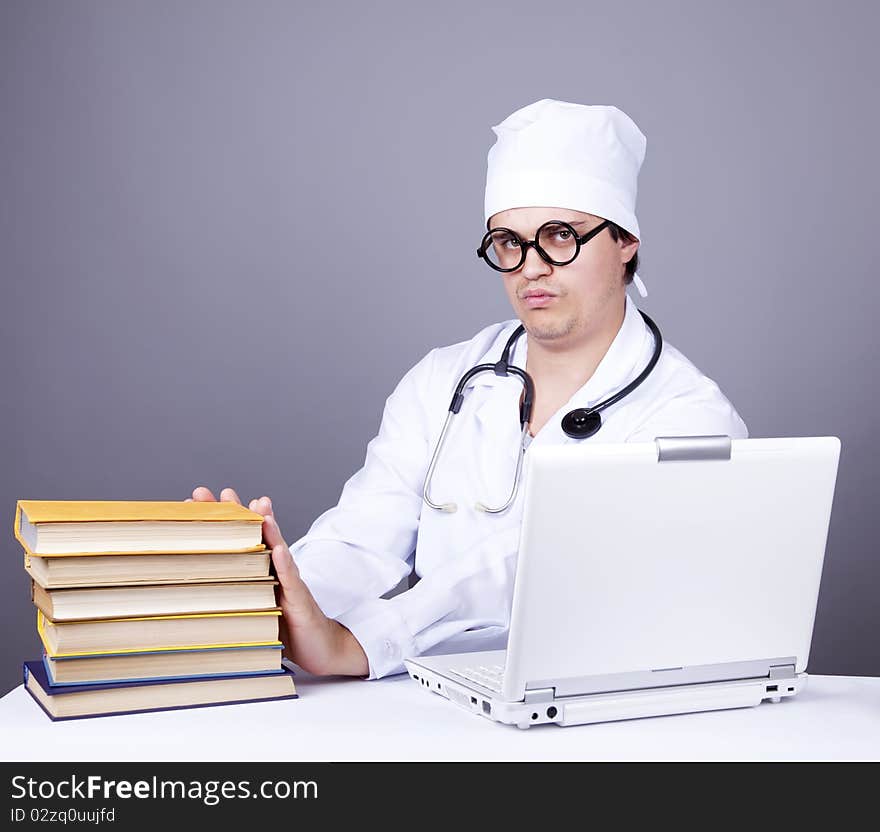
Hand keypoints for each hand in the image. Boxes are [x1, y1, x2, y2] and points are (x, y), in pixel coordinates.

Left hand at [186, 486, 368, 676]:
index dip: (222, 521)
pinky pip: (292, 579)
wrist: (321, 647)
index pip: (238, 540)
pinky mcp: (300, 600)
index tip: (199, 502)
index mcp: (259, 573)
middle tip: (224, 492)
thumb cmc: (285, 630)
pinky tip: (279, 548)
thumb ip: (232, 599)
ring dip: (269, 527)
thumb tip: (192, 599)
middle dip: (241, 512)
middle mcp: (275, 572)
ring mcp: (289, 583)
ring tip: (258, 507)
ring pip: (278, 549)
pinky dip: (285, 563)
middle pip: (257, 536)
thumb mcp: (254, 612)